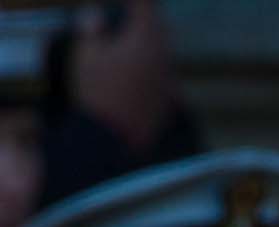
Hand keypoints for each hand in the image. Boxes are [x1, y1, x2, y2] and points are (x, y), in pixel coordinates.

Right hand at [66, 1, 177, 151]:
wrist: (110, 138)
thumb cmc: (95, 91)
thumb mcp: (85, 53)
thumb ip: (91, 29)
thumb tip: (96, 16)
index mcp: (146, 41)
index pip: (146, 8)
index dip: (136, 2)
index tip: (128, 1)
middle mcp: (164, 59)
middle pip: (160, 30)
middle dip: (147, 19)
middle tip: (134, 13)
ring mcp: (169, 82)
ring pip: (164, 54)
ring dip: (152, 44)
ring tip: (136, 40)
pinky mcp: (168, 102)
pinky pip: (164, 77)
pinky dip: (154, 68)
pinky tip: (142, 70)